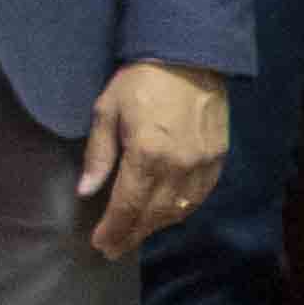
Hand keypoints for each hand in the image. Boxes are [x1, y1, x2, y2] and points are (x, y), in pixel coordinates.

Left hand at [77, 62, 228, 257]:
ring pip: (177, 211)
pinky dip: (181, 210)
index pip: (127, 207)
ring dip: (155, 226)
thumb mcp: (107, 111)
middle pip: (152, 216)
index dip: (112, 230)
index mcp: (146, 155)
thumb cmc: (141, 80)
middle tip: (114, 248)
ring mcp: (202, 165)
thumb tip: (86, 191)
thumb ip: (98, 154)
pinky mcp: (217, 159)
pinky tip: (167, 213)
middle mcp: (177, 167)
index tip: (100, 244)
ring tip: (136, 232)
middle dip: (131, 235)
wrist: (190, 56)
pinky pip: (198, 196)